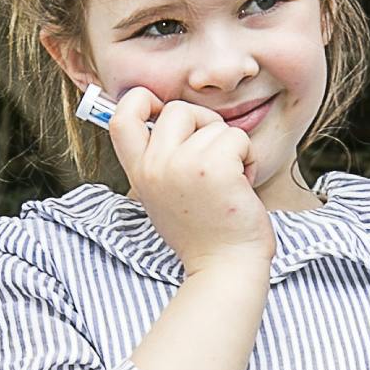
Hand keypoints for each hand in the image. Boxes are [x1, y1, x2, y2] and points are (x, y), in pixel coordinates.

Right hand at [104, 88, 273, 278]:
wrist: (225, 268)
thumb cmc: (202, 233)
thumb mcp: (162, 195)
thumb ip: (159, 160)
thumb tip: (165, 116)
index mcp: (139, 171)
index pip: (121, 116)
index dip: (141, 101)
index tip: (162, 111)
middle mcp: (155, 165)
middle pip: (177, 110)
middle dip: (204, 125)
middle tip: (215, 157)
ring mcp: (183, 165)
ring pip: (214, 125)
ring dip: (231, 148)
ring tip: (229, 182)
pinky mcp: (216, 168)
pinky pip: (238, 138)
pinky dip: (248, 158)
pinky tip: (243, 185)